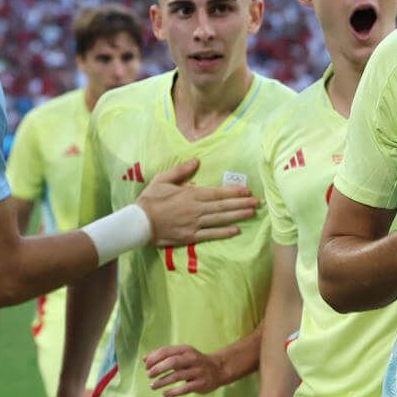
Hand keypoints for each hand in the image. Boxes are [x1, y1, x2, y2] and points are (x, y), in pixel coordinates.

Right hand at [137, 158, 258, 246]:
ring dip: (237, 216)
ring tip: (251, 213)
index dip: (233, 192)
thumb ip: (180, 170)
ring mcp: (194, 224)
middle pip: (223, 206)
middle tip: (257, 202)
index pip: (217, 192)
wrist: (139, 223)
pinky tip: (236, 230)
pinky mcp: (190, 236)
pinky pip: (211, 234)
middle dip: (241, 203)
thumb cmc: (150, 200)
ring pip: (220, 219)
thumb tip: (196, 160)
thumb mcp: (162, 180)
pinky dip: (224, 232)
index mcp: (190, 194)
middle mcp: (196, 209)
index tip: (246, 190)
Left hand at [144, 344, 221, 396]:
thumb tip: (144, 359)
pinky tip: (164, 394)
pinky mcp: (201, 383)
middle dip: (158, 369)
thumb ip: (163, 356)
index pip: (167, 351)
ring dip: (162, 381)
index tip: (146, 366)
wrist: (218, 369)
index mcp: (185, 350)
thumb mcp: (181, 355)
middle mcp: (192, 359)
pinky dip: (173, 392)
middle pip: (172, 362)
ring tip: (153, 386)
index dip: (154, 358)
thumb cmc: (194, 362)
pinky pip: (185, 389)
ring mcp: (198, 371)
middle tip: (149, 375)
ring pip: (177, 376)